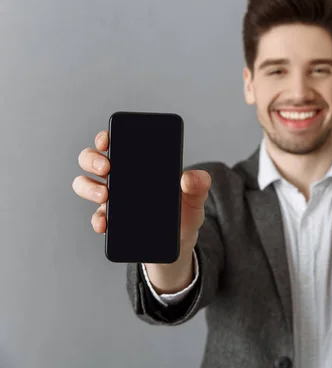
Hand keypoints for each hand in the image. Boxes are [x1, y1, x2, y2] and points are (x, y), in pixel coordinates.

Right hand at [72, 130, 211, 254]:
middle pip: (92, 160)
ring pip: (85, 185)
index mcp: (138, 164)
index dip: (105, 137)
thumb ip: (199, 184)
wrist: (181, 241)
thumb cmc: (186, 212)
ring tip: (104, 195)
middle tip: (107, 168)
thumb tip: (189, 178)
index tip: (107, 140)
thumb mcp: (196, 197)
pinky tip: (104, 224)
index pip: (115, 142)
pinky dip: (97, 220)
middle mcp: (120, 177)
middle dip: (92, 159)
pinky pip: (97, 217)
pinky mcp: (112, 221)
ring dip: (88, 187)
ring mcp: (113, 199)